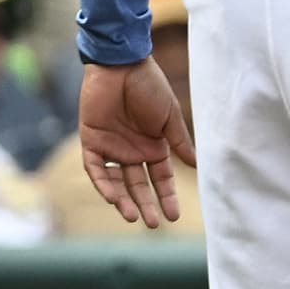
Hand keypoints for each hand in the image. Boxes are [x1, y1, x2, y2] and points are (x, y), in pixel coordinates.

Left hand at [79, 56, 195, 226]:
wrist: (122, 65)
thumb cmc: (149, 86)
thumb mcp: (170, 116)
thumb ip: (179, 142)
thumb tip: (198, 166)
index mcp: (153, 145)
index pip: (161, 178)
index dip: (167, 196)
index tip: (174, 216)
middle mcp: (132, 150)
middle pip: (139, 185)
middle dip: (147, 204)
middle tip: (153, 223)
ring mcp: (111, 147)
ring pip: (116, 182)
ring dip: (124, 200)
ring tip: (133, 216)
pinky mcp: (92, 141)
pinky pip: (96, 168)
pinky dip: (103, 183)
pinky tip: (113, 197)